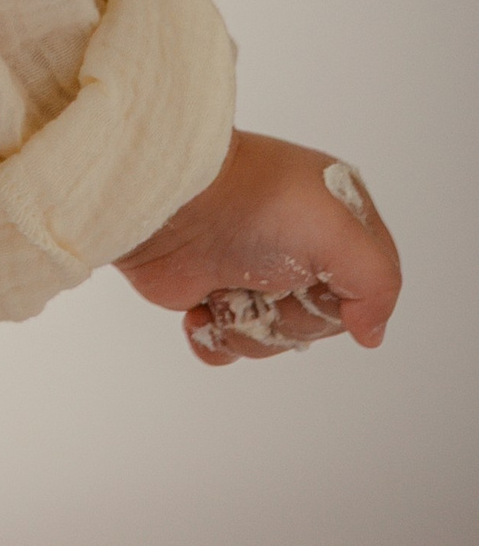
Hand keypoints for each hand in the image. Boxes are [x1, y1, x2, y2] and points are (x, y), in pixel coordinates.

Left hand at [115, 128, 400, 363]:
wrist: (167, 201)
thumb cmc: (257, 204)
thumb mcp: (342, 231)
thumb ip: (378, 283)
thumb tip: (369, 332)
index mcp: (335, 221)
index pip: (369, 285)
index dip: (348, 297)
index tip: (317, 278)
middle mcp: (297, 249)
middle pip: (322, 322)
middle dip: (292, 315)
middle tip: (267, 280)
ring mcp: (251, 273)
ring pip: (275, 340)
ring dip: (249, 327)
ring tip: (226, 291)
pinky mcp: (209, 294)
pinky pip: (228, 345)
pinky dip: (215, 337)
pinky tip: (201, 310)